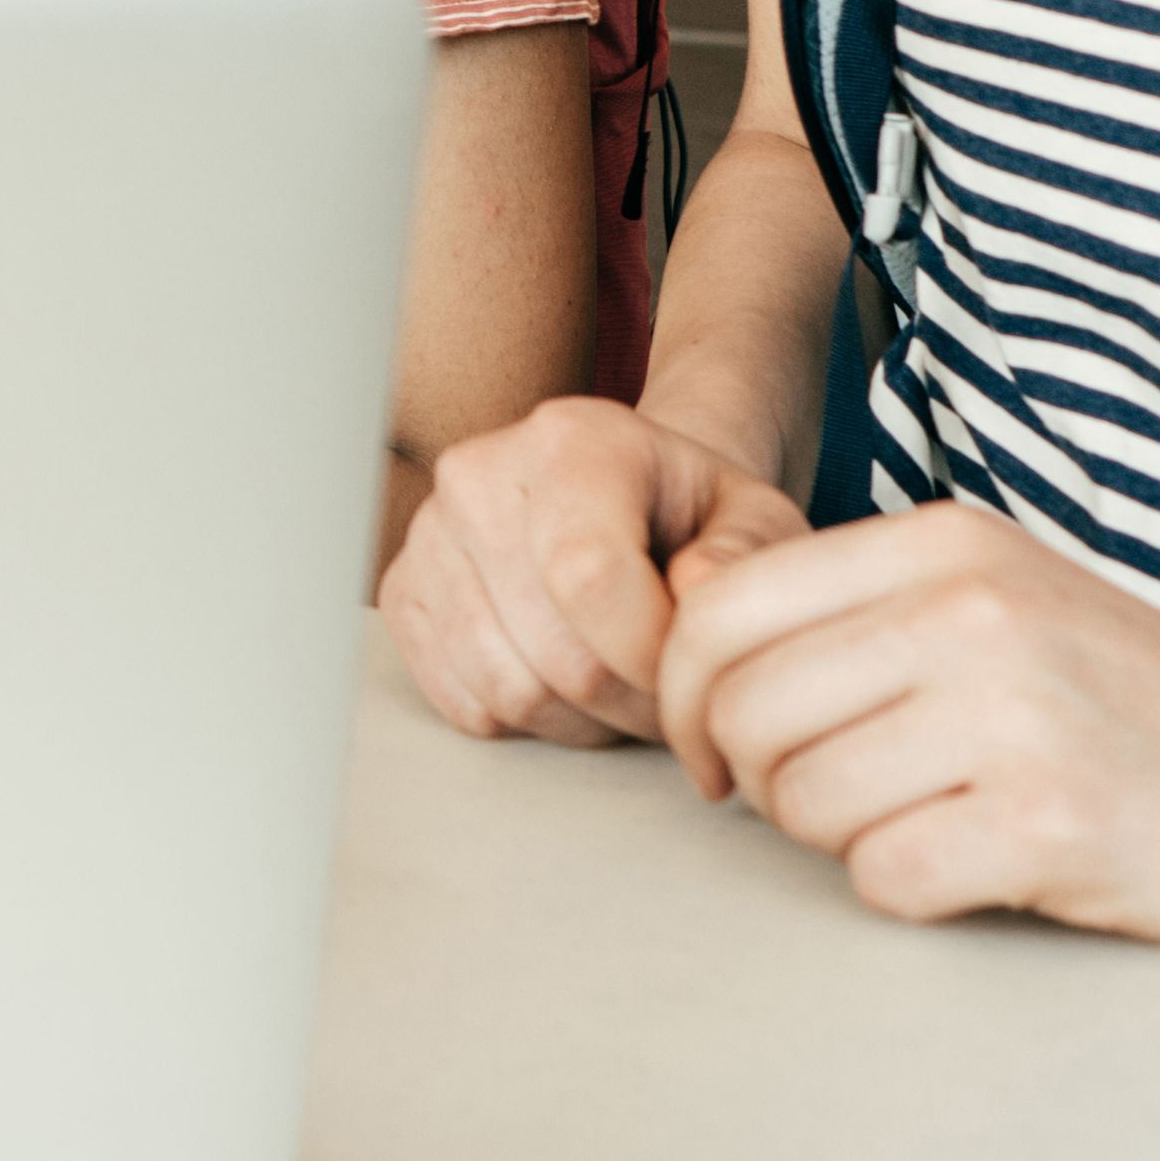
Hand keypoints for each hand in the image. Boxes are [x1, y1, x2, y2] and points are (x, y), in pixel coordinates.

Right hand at [382, 397, 806, 745]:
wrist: (625, 506)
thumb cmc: (691, 518)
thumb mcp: (755, 521)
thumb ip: (745, 555)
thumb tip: (694, 592)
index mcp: (569, 439)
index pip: (588, 576)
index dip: (650, 654)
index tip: (691, 667)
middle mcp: (478, 474)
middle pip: (557, 654)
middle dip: (633, 702)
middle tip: (668, 686)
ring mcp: (429, 535)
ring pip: (510, 692)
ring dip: (584, 721)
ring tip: (622, 682)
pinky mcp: (403, 593)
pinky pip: (466, 704)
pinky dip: (528, 720)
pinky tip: (564, 678)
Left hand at [652, 501, 1159, 954]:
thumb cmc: (1153, 716)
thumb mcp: (1008, 608)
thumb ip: (866, 612)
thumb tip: (687, 642)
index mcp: (946, 543)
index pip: (717, 610)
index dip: (687, 701)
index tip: (726, 756)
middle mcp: (970, 607)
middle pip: (736, 711)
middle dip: (759, 783)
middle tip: (844, 807)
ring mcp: (1012, 711)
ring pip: (800, 802)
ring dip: (849, 841)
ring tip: (947, 827)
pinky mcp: (1052, 821)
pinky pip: (885, 880)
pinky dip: (921, 895)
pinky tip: (996, 870)